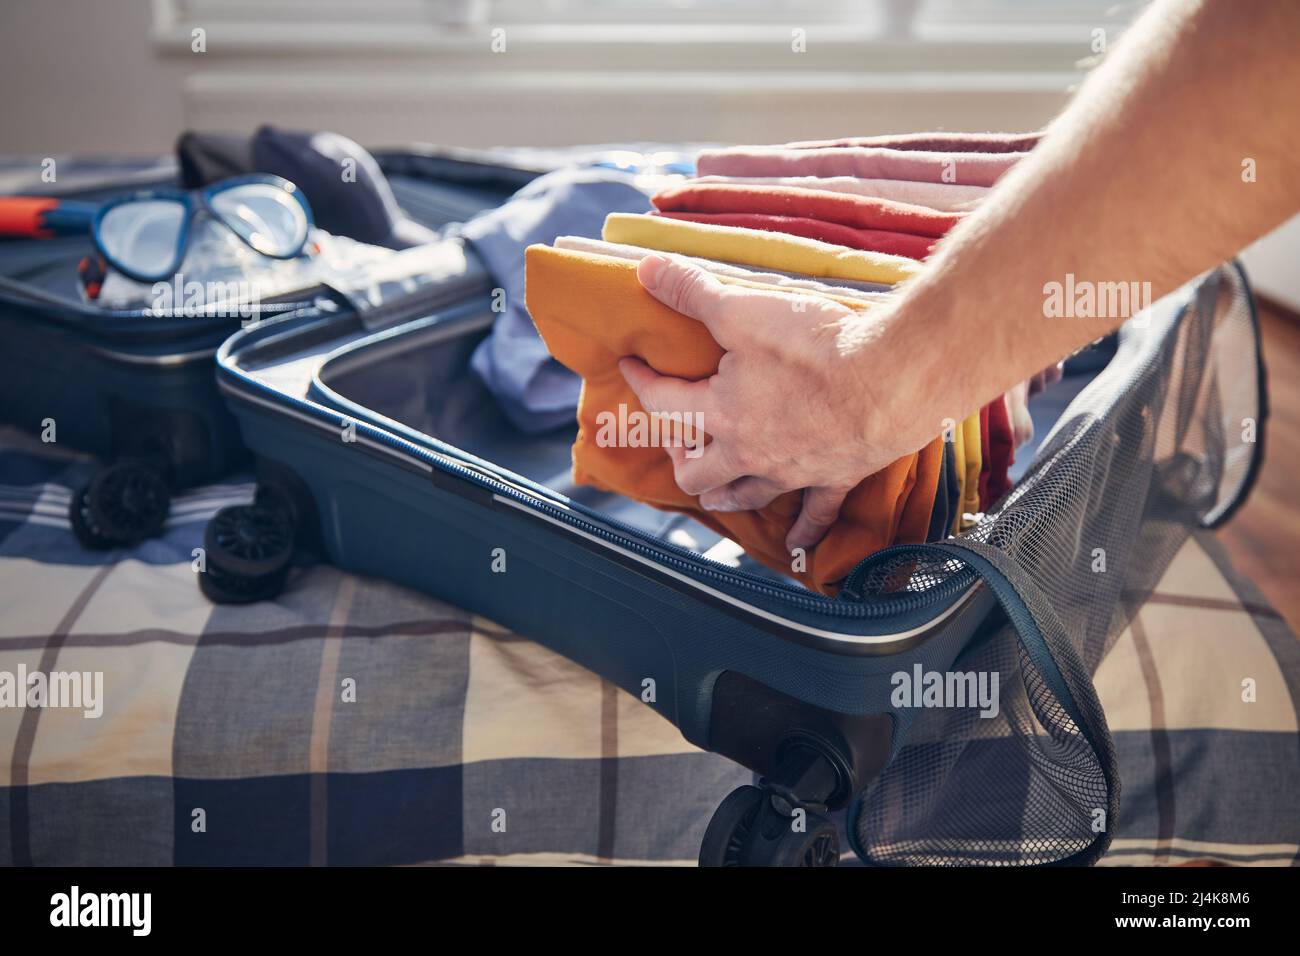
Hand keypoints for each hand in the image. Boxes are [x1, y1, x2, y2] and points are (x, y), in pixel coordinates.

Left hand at [620, 253, 937, 551]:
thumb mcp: (743, 310)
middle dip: (680, 455)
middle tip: (679, 435)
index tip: (631, 364)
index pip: (663, 401)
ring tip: (712, 488)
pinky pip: (814, 514)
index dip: (640, 380)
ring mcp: (790, 470)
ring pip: (744, 495)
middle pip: (696, 470)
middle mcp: (748, 451)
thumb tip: (646, 269)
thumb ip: (693, 292)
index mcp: (720, 412)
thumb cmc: (814, 346)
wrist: (889, 378)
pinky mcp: (833, 477)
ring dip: (723, 493)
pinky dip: (803, 529)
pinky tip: (795, 544)